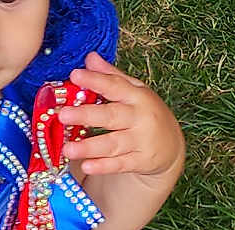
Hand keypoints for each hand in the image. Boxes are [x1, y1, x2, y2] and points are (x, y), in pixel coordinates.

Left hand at [59, 52, 184, 178]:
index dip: (95, 80)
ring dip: (90, 147)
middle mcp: (139, 117)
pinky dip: (103, 166)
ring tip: (67, 149)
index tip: (75, 75)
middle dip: (86, 115)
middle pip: (111, 115)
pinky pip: (119, 164)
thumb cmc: (145, 115)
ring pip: (112, 143)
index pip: (114, 86)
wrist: (170, 147)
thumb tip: (90, 58)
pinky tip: (86, 165)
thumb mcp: (134, 92)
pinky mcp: (140, 161)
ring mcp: (140, 140)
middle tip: (64, 115)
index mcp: (136, 96)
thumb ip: (111, 77)